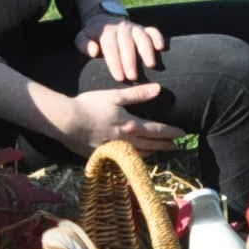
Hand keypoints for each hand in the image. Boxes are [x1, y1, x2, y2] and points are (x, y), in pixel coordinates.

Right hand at [55, 82, 183, 156]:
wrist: (66, 122)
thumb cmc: (90, 105)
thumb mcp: (114, 96)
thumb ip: (138, 94)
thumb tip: (159, 89)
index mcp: (130, 125)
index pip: (157, 130)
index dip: (171, 132)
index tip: (182, 133)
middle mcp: (126, 141)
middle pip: (151, 145)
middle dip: (165, 145)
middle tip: (176, 146)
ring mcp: (114, 150)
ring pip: (139, 154)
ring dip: (152, 152)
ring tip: (159, 151)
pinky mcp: (103, 155)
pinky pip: (124, 159)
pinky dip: (135, 158)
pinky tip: (135, 157)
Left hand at [74, 13, 167, 83]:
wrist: (104, 20)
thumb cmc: (93, 36)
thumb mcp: (82, 38)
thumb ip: (83, 44)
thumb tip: (93, 50)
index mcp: (106, 30)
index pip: (110, 46)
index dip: (114, 62)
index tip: (118, 77)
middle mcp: (122, 27)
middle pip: (127, 43)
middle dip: (130, 60)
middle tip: (132, 77)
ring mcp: (134, 27)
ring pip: (142, 36)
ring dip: (147, 50)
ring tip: (150, 65)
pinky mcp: (144, 29)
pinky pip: (153, 31)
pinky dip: (158, 38)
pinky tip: (161, 48)